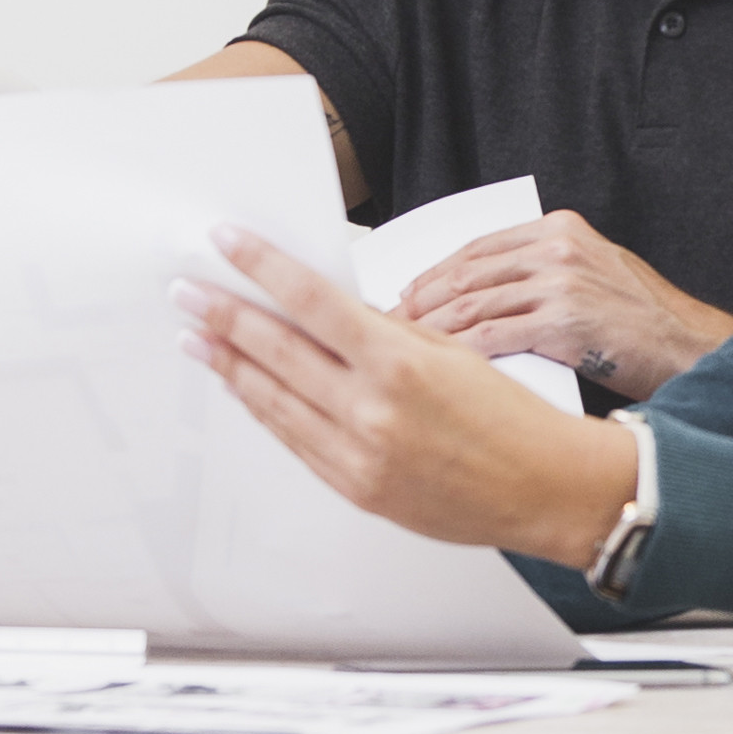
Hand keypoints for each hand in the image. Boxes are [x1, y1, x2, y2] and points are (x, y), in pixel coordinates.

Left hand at [176, 226, 637, 561]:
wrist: (545, 491)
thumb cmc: (511, 416)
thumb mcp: (451, 352)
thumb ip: (384, 334)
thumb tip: (330, 314)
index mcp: (399, 363)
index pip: (311, 302)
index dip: (262, 268)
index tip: (226, 242)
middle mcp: (370, 410)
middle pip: (277, 351)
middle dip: (224, 316)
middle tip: (187, 291)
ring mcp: (357, 455)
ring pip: (274, 399)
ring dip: (229, 364)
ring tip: (197, 336)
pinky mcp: (354, 488)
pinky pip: (294, 440)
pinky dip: (264, 408)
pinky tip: (243, 386)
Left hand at [393, 211, 732, 401]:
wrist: (685, 347)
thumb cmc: (639, 320)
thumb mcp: (590, 272)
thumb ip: (538, 270)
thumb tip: (479, 290)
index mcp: (559, 229)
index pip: (478, 247)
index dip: (435, 272)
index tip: (407, 293)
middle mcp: (556, 249)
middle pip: (467, 272)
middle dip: (422, 301)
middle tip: (390, 324)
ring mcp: (560, 284)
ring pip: (473, 304)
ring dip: (431, 329)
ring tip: (404, 348)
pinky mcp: (563, 322)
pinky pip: (494, 336)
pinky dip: (460, 351)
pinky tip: (440, 366)